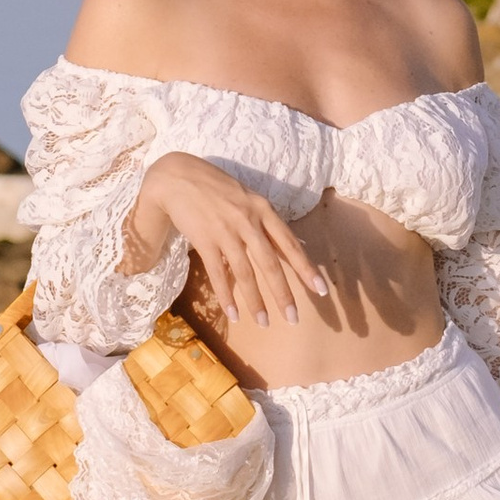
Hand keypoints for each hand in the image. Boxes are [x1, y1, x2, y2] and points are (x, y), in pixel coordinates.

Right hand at [127, 154, 331, 334]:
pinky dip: (226, 296)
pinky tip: (234, 314)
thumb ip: (265, 222)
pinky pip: (218, 274)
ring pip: (245, 273)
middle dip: (283, 293)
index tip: (321, 290)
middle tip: (294, 318)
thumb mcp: (247, 198)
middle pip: (270, 264)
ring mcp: (226, 232)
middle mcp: (248, 221)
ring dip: (256, 301)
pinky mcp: (205, 241)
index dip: (306, 268)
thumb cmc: (215, 187)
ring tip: (264, 322)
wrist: (178, 177)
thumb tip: (288, 247)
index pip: (289, 244)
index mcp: (263, 209)